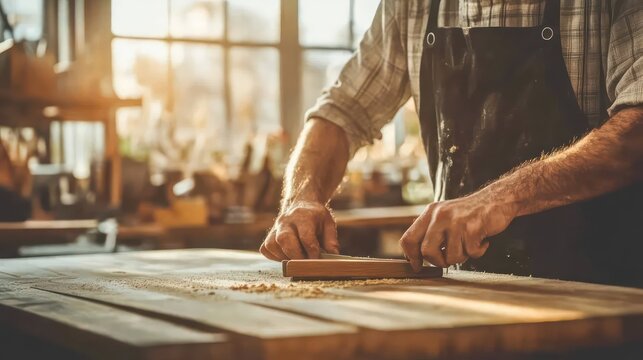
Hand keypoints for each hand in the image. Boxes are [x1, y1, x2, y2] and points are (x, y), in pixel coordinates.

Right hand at [260, 201, 339, 259]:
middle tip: (305, 265)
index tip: (317, 259)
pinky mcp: (268, 236)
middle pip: (284, 239)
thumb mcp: (328, 224)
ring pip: (273, 245)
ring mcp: (275, 228)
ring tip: (297, 260)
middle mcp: (286, 220)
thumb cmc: (316, 218)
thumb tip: (332, 257)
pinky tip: (287, 256)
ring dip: (285, 257)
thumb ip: (331, 241)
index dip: (312, 251)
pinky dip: (276, 257)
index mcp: (303, 216)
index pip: (305, 236)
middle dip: (295, 256)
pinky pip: (267, 249)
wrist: (302, 206)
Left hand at [399, 192, 515, 270]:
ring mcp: (455, 222)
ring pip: (450, 257)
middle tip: (448, 259)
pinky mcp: (472, 228)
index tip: (417, 266)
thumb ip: (431, 231)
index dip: (411, 257)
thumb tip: (417, 256)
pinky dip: (478, 252)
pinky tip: (482, 240)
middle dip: (437, 262)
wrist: (497, 199)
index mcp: (430, 213)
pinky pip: (471, 253)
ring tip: (469, 244)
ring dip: (462, 257)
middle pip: (426, 251)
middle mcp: (439, 216)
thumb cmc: (470, 213)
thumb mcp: (444, 216)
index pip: (408, 238)